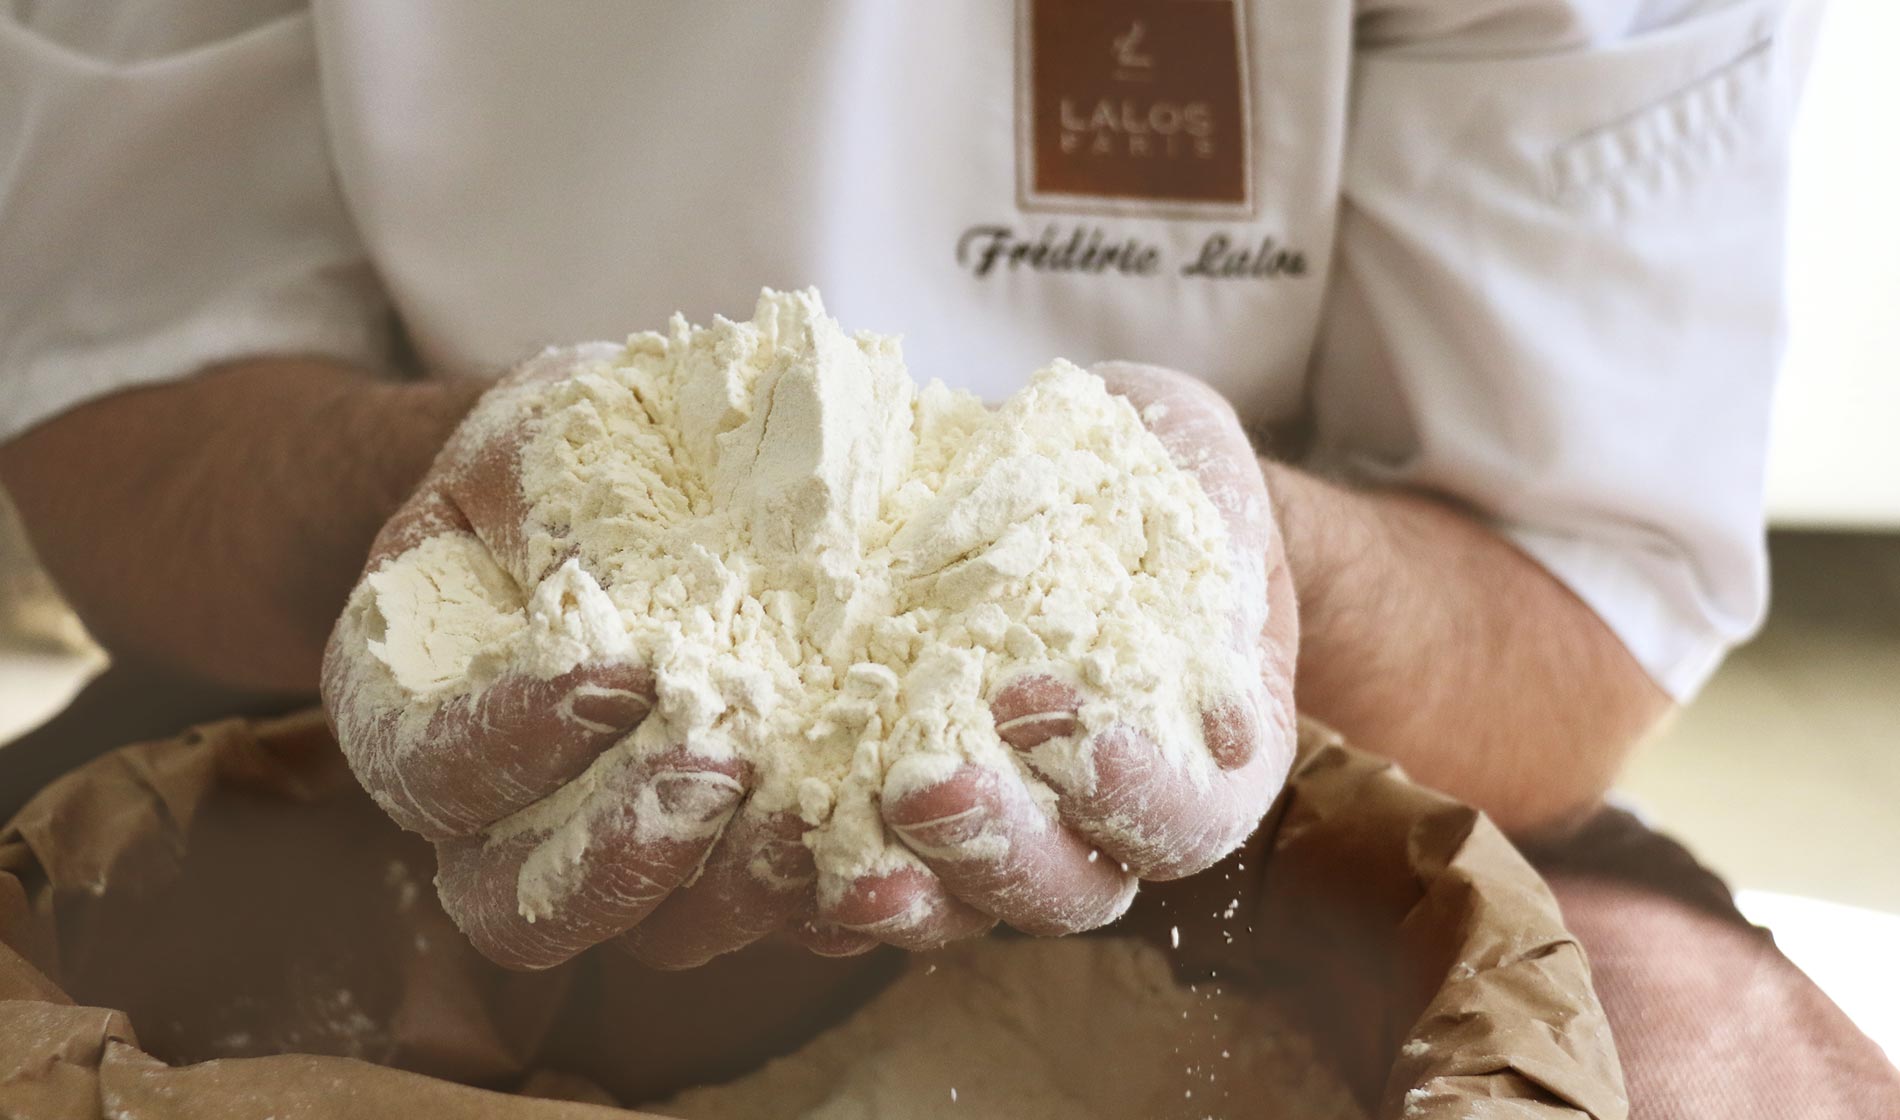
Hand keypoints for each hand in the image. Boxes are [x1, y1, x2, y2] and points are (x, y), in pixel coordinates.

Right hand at [323, 346, 815, 970]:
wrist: (662, 480)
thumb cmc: (578, 446)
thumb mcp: (542, 432)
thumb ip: (538, 490)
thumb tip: (590, 556)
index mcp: (415, 714)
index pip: (431, 766)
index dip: (508, 738)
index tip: (609, 669)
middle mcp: (506, 822)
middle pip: (531, 902)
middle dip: (625, 847)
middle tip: (716, 763)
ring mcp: (624, 858)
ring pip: (664, 932)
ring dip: (743, 885)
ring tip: (816, 808)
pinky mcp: (737, 866)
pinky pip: (782, 920)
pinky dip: (840, 894)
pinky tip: (897, 847)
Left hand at [818, 362, 1298, 945]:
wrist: (1048, 472)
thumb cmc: (1144, 476)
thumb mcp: (1194, 479)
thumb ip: (1215, 547)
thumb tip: (1224, 667)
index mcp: (1194, 770)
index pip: (1176, 822)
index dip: (1125, 788)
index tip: (1049, 706)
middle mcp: (1088, 830)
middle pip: (1052, 889)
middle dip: (987, 845)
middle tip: (922, 783)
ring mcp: (980, 836)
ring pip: (938, 904)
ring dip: (875, 883)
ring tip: (812, 836)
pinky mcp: (875, 817)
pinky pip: (833, 877)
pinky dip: (784, 865)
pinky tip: (738, 822)